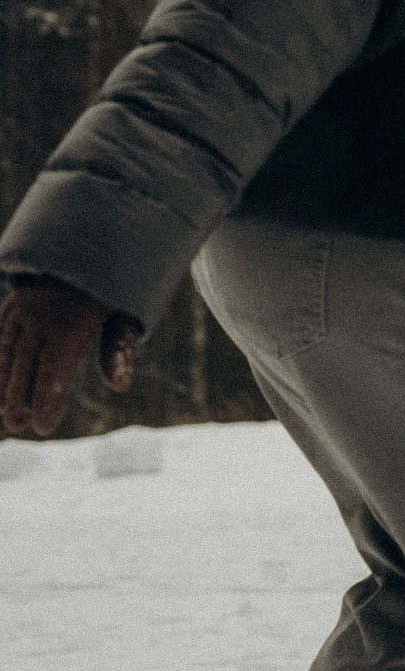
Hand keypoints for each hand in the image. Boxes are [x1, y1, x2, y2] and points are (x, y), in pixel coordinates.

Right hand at [0, 278, 142, 437]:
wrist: (94, 241)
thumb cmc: (115, 286)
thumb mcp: (126, 312)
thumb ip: (118, 348)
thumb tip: (120, 386)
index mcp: (72, 319)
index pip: (54, 367)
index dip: (47, 399)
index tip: (44, 429)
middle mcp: (42, 313)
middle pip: (27, 363)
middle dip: (21, 397)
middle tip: (19, 428)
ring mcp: (24, 305)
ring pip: (8, 349)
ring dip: (4, 382)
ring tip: (5, 414)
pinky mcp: (14, 301)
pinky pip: (1, 333)